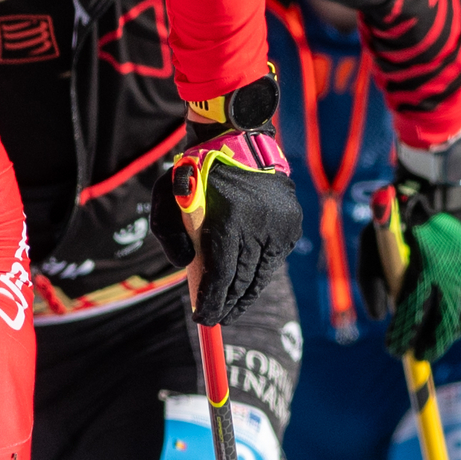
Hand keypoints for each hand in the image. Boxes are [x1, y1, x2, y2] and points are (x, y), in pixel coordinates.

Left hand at [173, 124, 302, 328]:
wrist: (240, 139)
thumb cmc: (196, 172)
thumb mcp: (168, 196)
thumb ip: (168, 234)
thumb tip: (186, 267)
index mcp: (229, 219)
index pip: (222, 276)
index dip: (213, 303)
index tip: (203, 320)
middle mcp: (260, 225)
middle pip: (243, 280)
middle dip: (228, 304)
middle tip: (217, 319)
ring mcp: (280, 226)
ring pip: (261, 274)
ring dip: (246, 294)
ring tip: (232, 308)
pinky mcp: (292, 226)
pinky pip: (273, 260)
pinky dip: (260, 273)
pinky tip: (247, 282)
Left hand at [383, 132, 460, 360]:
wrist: (445, 184)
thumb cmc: (402, 213)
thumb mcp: (374, 239)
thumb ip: (371, 279)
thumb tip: (378, 317)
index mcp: (425, 270)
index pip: (411, 319)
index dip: (402, 340)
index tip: (395, 349)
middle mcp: (456, 276)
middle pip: (443, 329)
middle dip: (429, 346)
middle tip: (418, 353)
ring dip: (450, 334)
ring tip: (436, 337)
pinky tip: (458, 317)